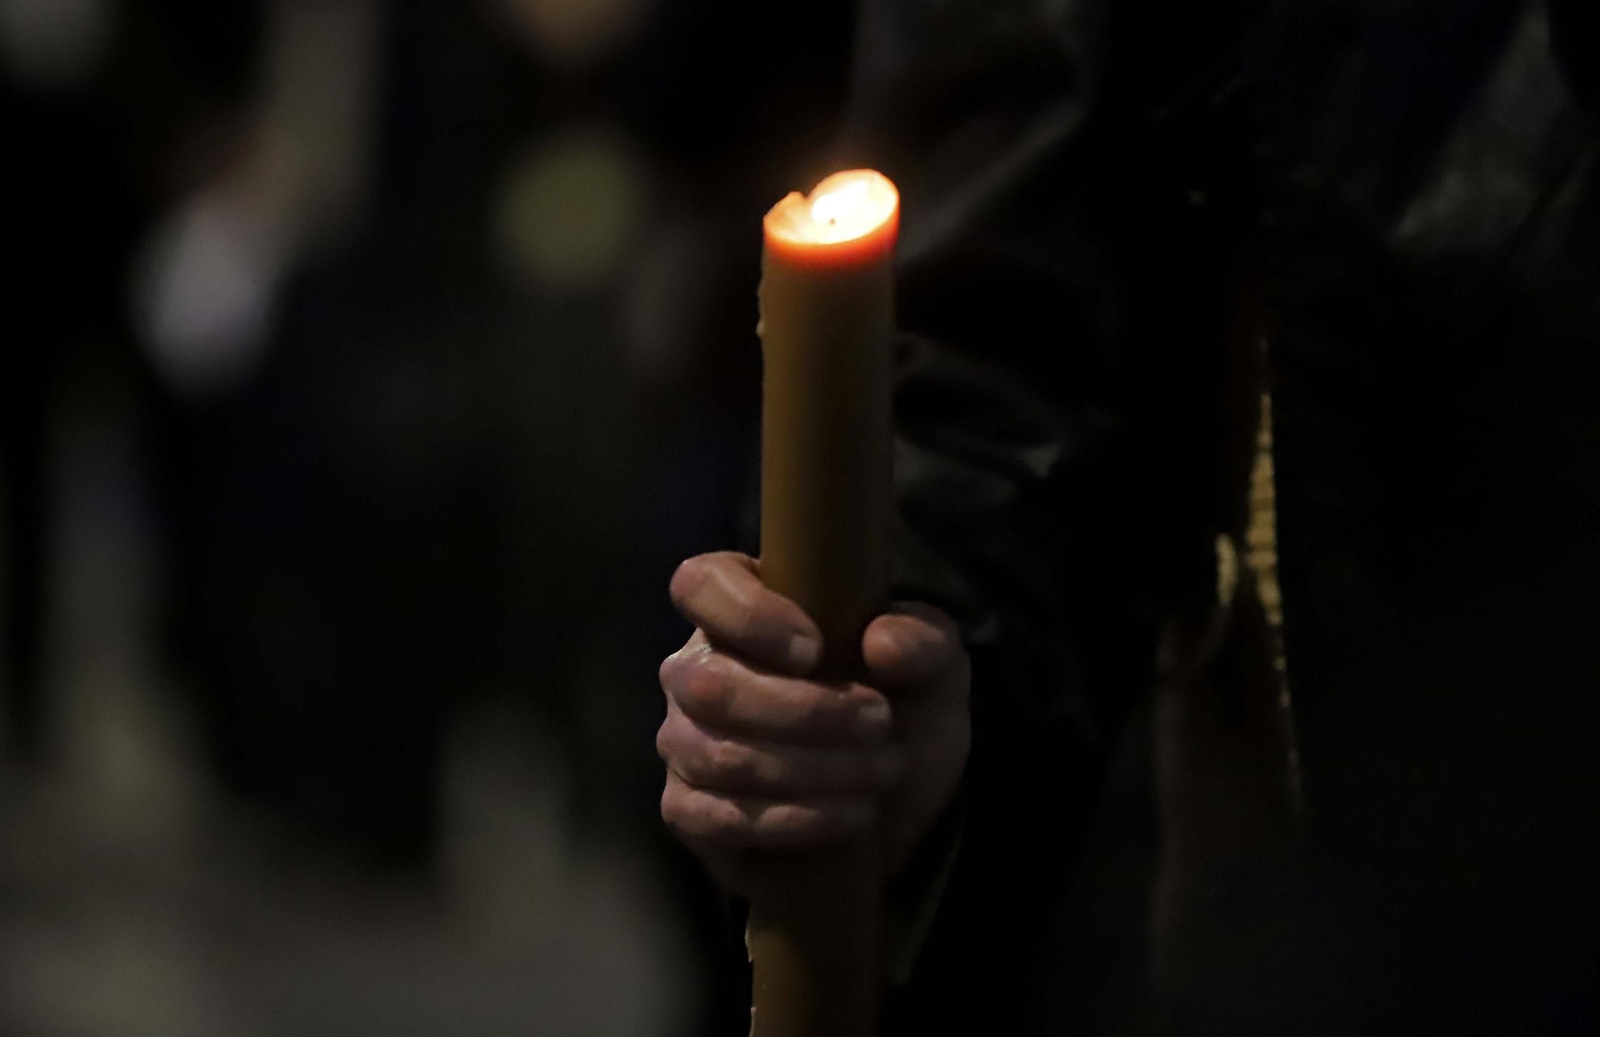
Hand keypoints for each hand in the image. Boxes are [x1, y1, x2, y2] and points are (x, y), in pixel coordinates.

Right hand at [657, 552, 970, 895]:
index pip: (701, 585)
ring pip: (719, 754)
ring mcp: (684, 741)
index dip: (748, 615)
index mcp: (741, 608)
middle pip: (710, 683)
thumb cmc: (900, 715)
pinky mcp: (688, 811)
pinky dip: (793, 819)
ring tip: (882, 771)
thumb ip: (924, 639)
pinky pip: (715, 817)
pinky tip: (849, 815)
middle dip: (804, 710)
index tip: (815, 649)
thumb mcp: (934, 670)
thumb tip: (882, 643)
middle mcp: (697, 669)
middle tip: (878, 722)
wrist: (896, 810)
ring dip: (812, 768)